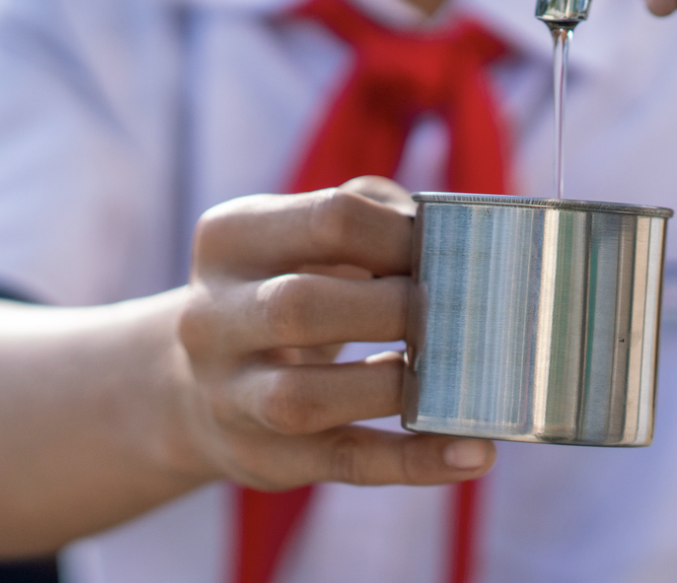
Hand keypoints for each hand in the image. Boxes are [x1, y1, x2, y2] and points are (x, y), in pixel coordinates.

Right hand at [174, 176, 492, 491]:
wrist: (201, 383)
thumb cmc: (282, 288)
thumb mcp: (300, 238)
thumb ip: (367, 212)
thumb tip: (440, 228)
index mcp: (230, 239)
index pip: (328, 221)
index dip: (403, 235)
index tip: (450, 250)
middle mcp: (211, 318)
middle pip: (298, 306)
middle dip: (392, 308)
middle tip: (456, 311)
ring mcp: (230, 396)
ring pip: (305, 398)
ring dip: (395, 386)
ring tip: (461, 375)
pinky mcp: (267, 459)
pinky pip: (344, 462)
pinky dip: (415, 460)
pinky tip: (475, 452)